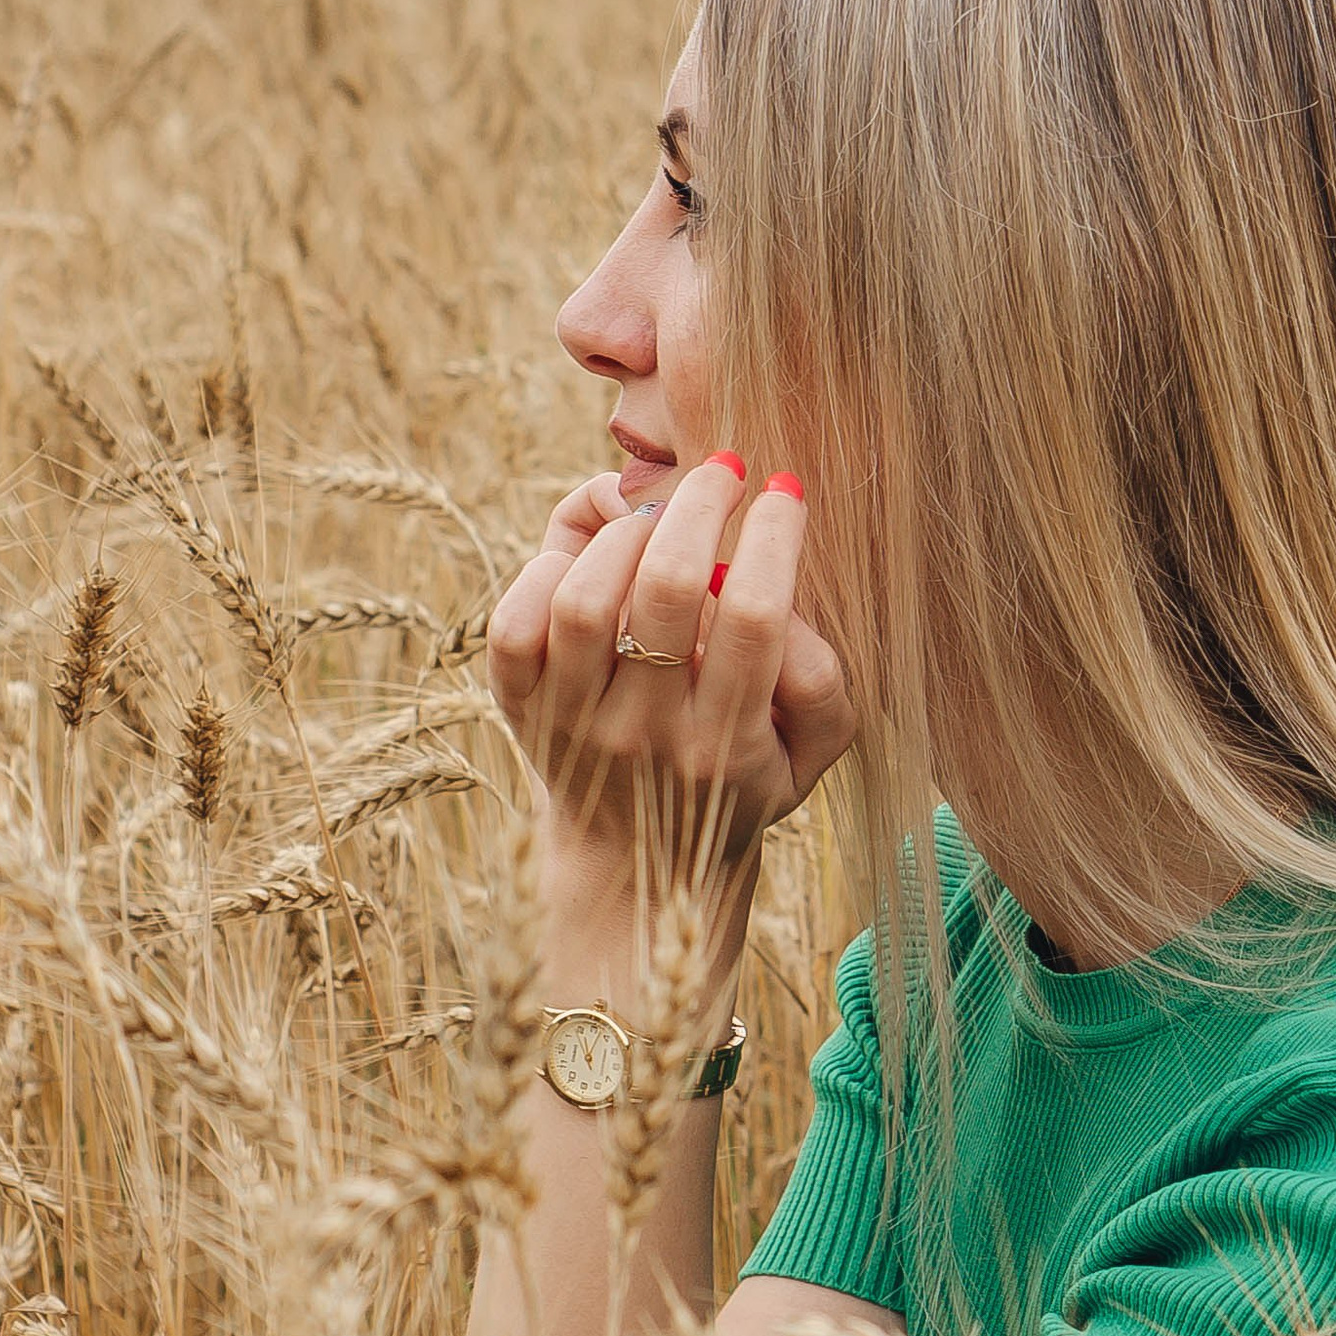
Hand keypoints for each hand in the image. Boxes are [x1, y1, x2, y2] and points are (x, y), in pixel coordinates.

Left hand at [487, 456, 855, 874]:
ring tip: (658, 517)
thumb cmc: (739, 783)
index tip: (784, 489)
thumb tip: (775, 592)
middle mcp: (644, 733)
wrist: (636, 865)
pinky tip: (587, 560)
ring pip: (585, 597)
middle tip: (724, 470)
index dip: (774, 537)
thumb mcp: (809, 753)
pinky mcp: (520, 707)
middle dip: (701, 505)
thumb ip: (821, 679)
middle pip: (668, 589)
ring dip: (627, 531)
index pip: (755, 619)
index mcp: (726, 743)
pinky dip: (545, 571)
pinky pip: (514, 624)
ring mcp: (573, 721)